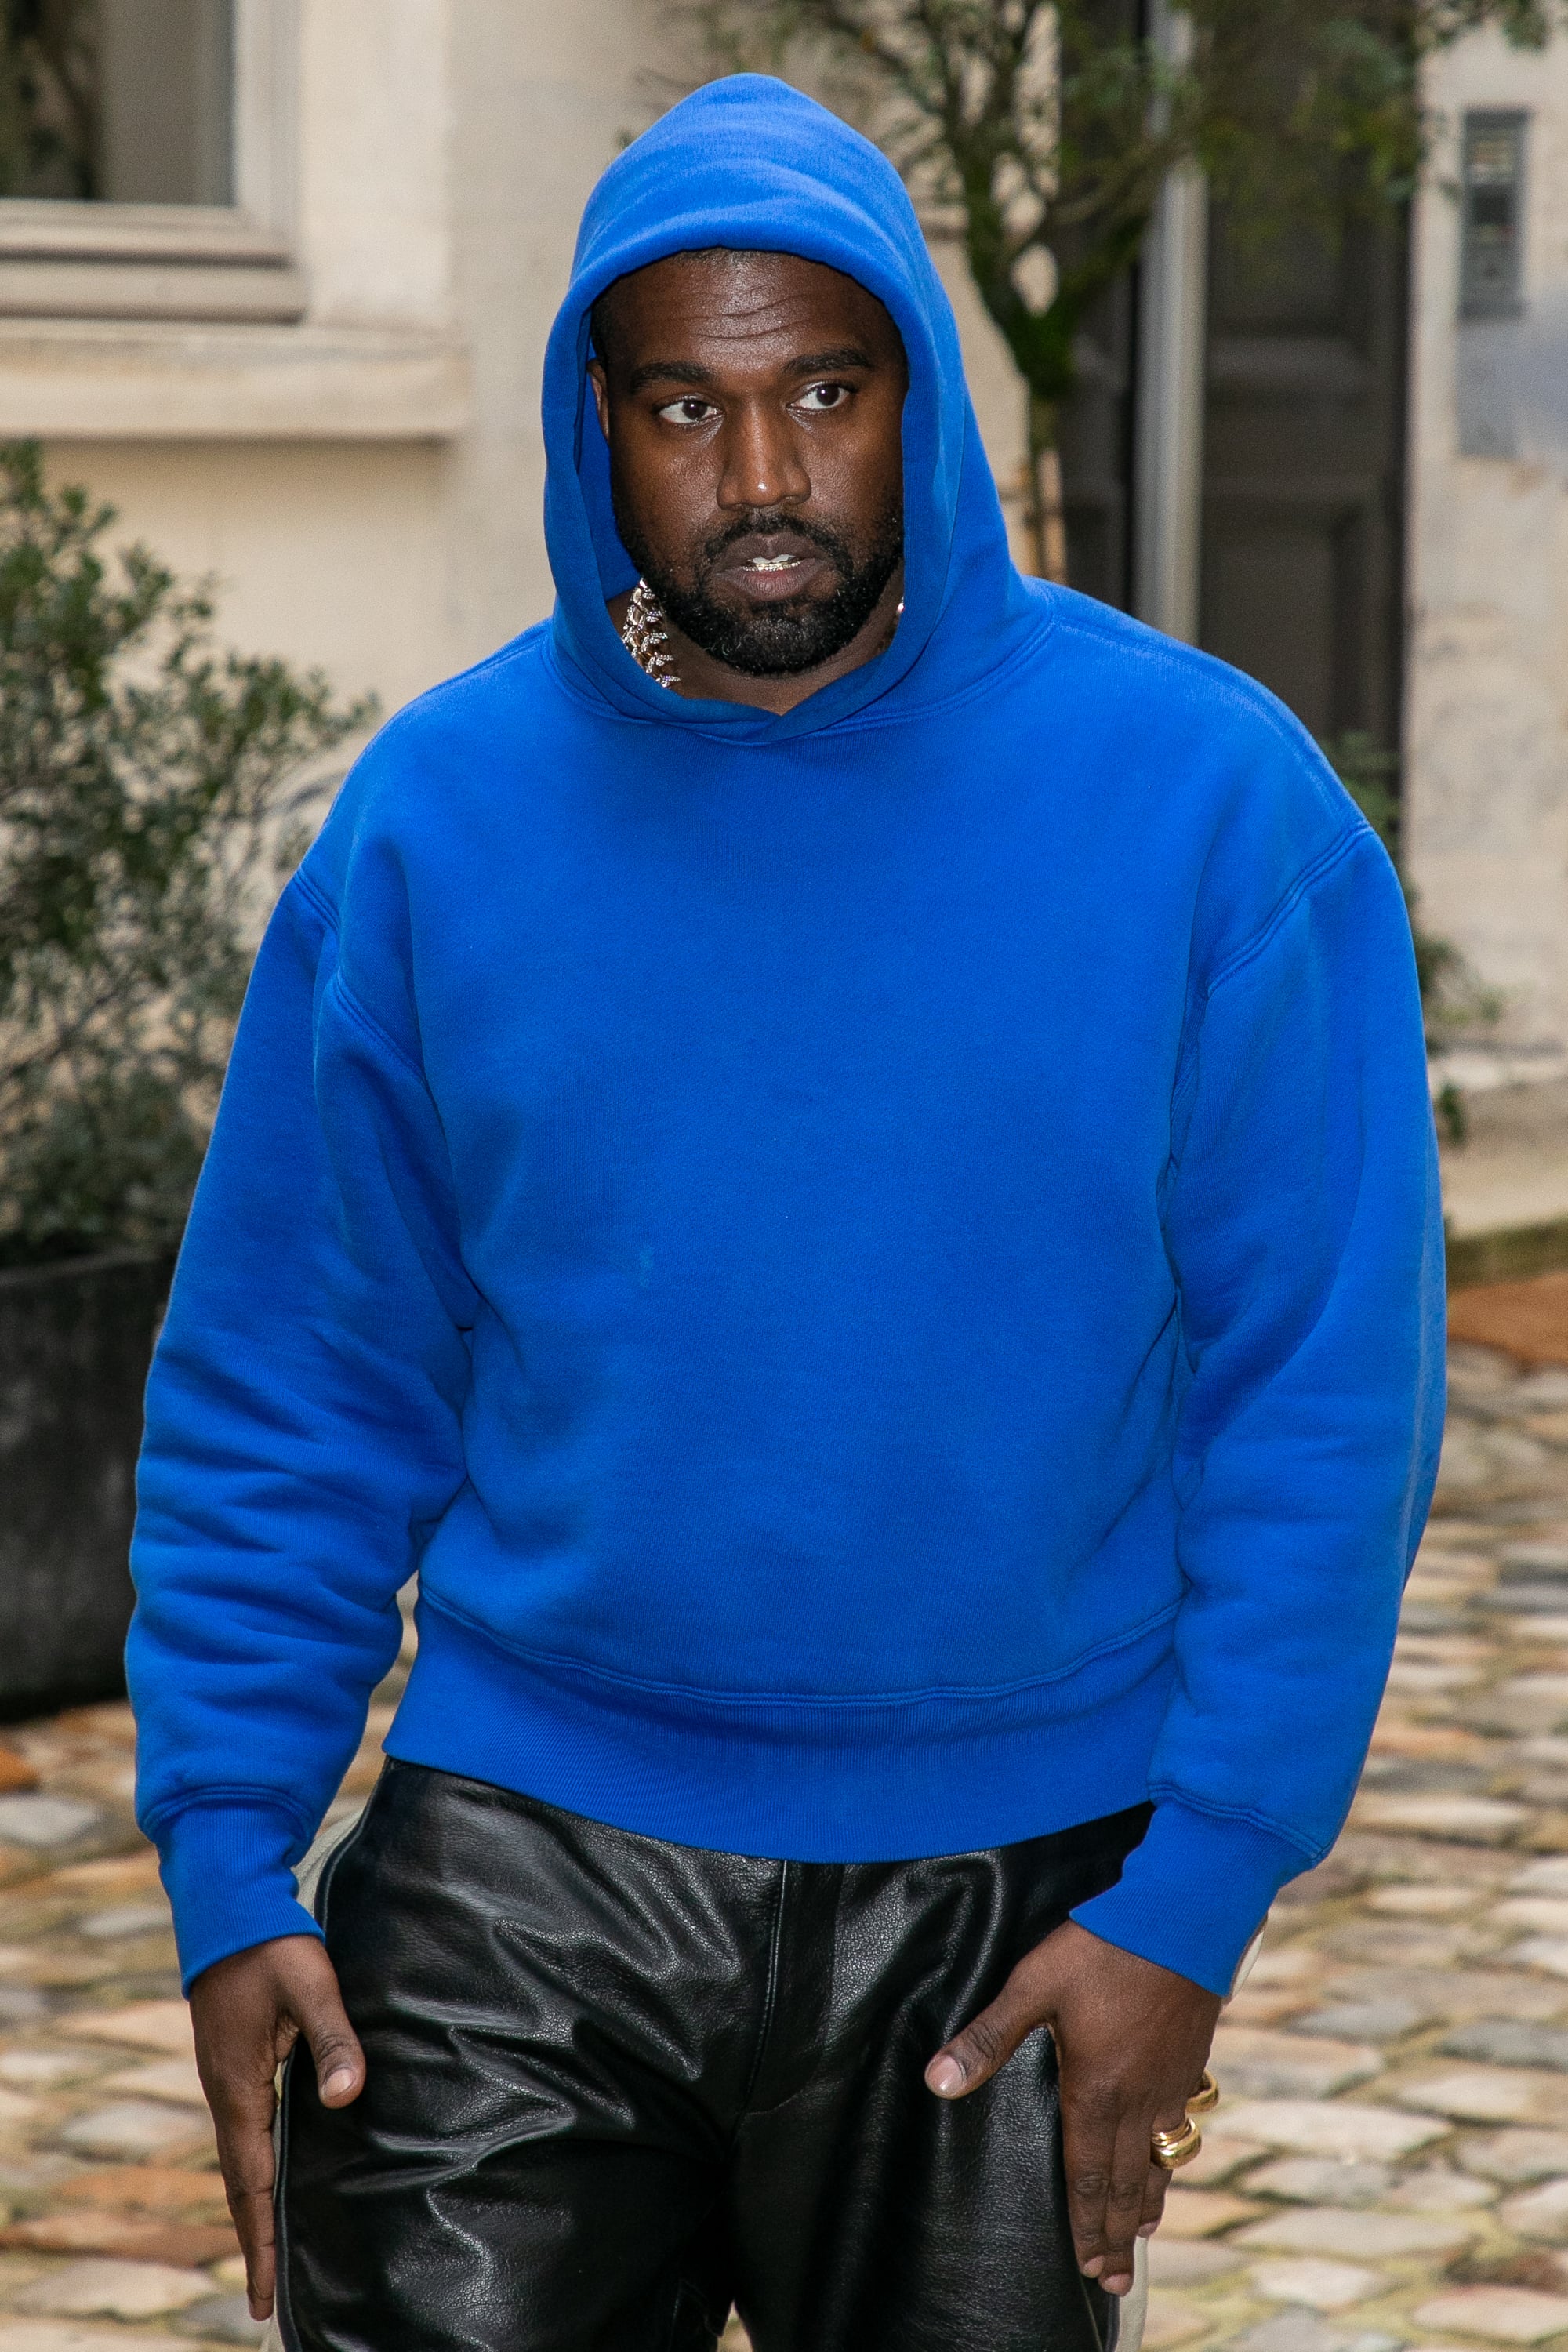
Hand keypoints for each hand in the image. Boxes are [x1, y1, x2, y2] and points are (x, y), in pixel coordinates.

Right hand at [189, 1934, 365, 2320]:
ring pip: (242, 2160)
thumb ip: (334, 2038)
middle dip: (255, 2240)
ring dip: (254, 2208)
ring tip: (269, 2255)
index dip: (262, 2236)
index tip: (265, 2293)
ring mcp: (226, 2079)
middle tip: (265, 2300)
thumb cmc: (272, 1943)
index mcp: (239, 2085)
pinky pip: (245, 2134)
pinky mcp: (235, 2065)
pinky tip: (271, 2181)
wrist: (228, 1903)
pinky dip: (255, 2171)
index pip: (252, 2179)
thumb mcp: (311, 1985)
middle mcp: (226, 2092)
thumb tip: (346, 2097)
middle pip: (241, 2183)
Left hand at [924, 1919, 1220, 2294]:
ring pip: (1159, 2161)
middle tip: (1114, 2279)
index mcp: (1095, 2090)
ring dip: (1147, 2203)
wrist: (1181, 1917)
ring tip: (1142, 2237)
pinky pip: (1180, 2127)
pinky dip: (1172, 2159)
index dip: (1086, 2225)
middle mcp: (1137, 2099)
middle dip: (1117, 2235)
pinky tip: (1170, 2160)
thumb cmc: (1103, 1948)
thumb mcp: (1034, 1983)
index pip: (1087, 2176)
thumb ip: (988, 2036)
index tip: (1087, 2266)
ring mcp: (1170, 2083)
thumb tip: (939, 2080)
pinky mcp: (1191, 2062)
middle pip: (1126, 2184)